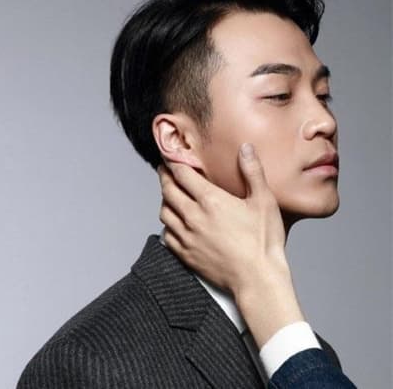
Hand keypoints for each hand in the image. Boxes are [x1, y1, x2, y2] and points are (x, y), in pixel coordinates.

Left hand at [158, 143, 303, 346]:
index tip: (171, 156)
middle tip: (165, 171)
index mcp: (210, 200)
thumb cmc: (263, 242)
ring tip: (170, 194)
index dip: (174, 162)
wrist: (257, 279)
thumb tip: (245, 149)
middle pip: (168, 190)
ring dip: (165, 200)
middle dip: (165, 177)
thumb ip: (252, 172)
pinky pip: (166, 234)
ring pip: (164, 212)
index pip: (182, 174)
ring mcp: (186, 236)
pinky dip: (167, 224)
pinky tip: (174, 222)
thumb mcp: (264, 201)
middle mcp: (192, 216)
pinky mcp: (184, 253)